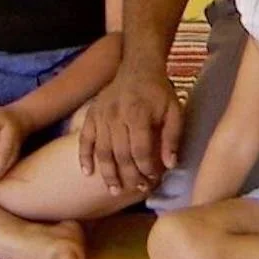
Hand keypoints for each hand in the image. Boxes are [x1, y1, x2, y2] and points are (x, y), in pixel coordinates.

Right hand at [78, 64, 182, 195]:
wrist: (138, 68)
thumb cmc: (158, 92)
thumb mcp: (174, 110)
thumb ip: (172, 137)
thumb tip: (170, 164)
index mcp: (138, 115)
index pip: (141, 150)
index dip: (147, 168)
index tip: (154, 179)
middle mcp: (116, 117)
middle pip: (121, 155)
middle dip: (130, 176)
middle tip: (138, 189)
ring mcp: (101, 116)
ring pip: (102, 152)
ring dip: (108, 174)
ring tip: (114, 190)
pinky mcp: (91, 115)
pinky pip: (84, 140)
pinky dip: (84, 157)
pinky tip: (87, 173)